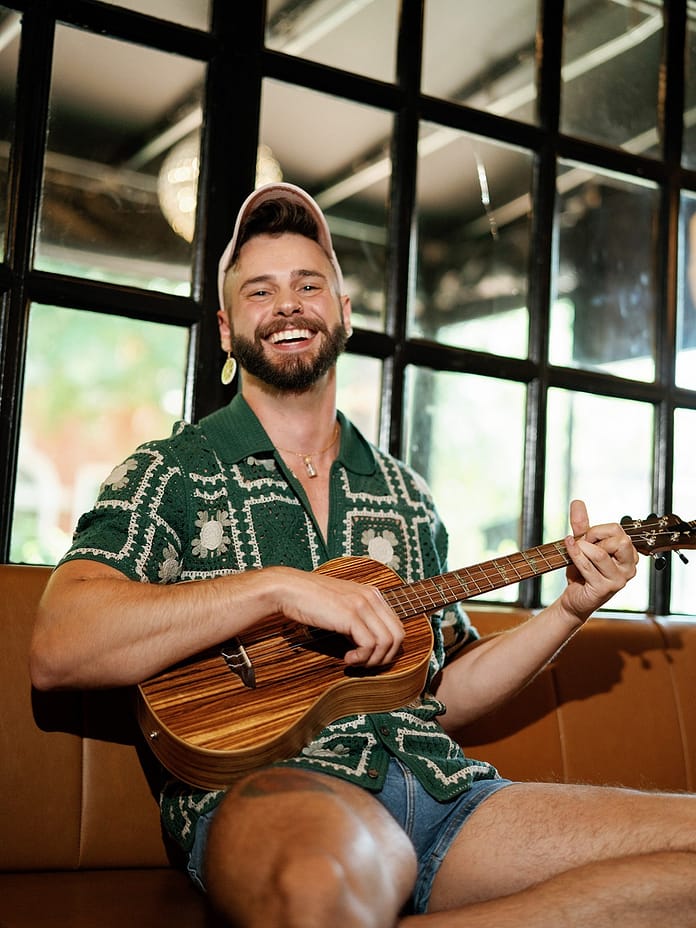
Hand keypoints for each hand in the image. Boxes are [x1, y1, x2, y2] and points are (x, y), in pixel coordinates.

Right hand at [271, 567, 404, 667]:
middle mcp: (372, 597)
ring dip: (372, 660)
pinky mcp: (351, 615)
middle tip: (366, 664)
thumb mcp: (342, 606)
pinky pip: (370, 644)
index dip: (388, 648)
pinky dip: (361, 658)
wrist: (290, 589)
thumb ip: (358, 619)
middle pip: (398, 635)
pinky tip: (348, 658)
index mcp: (372, 594)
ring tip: (355, 662)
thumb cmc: (310, 599)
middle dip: (385, 657)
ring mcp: (362, 605)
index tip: (370, 657)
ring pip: (387, 642)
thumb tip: (369, 645)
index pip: (397, 626)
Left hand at [561, 499, 638, 621]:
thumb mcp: (583, 545)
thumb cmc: (582, 572)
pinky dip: (575, 553)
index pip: (619, 530)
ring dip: (582, 548)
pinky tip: (568, 547)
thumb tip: (577, 502)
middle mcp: (629, 567)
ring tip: (576, 550)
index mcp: (629, 555)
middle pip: (619, 540)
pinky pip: (588, 564)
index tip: (586, 538)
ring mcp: (619, 580)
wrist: (574, 599)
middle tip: (583, 545)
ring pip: (601, 553)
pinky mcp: (605, 588)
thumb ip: (581, 525)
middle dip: (595, 538)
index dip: (598, 530)